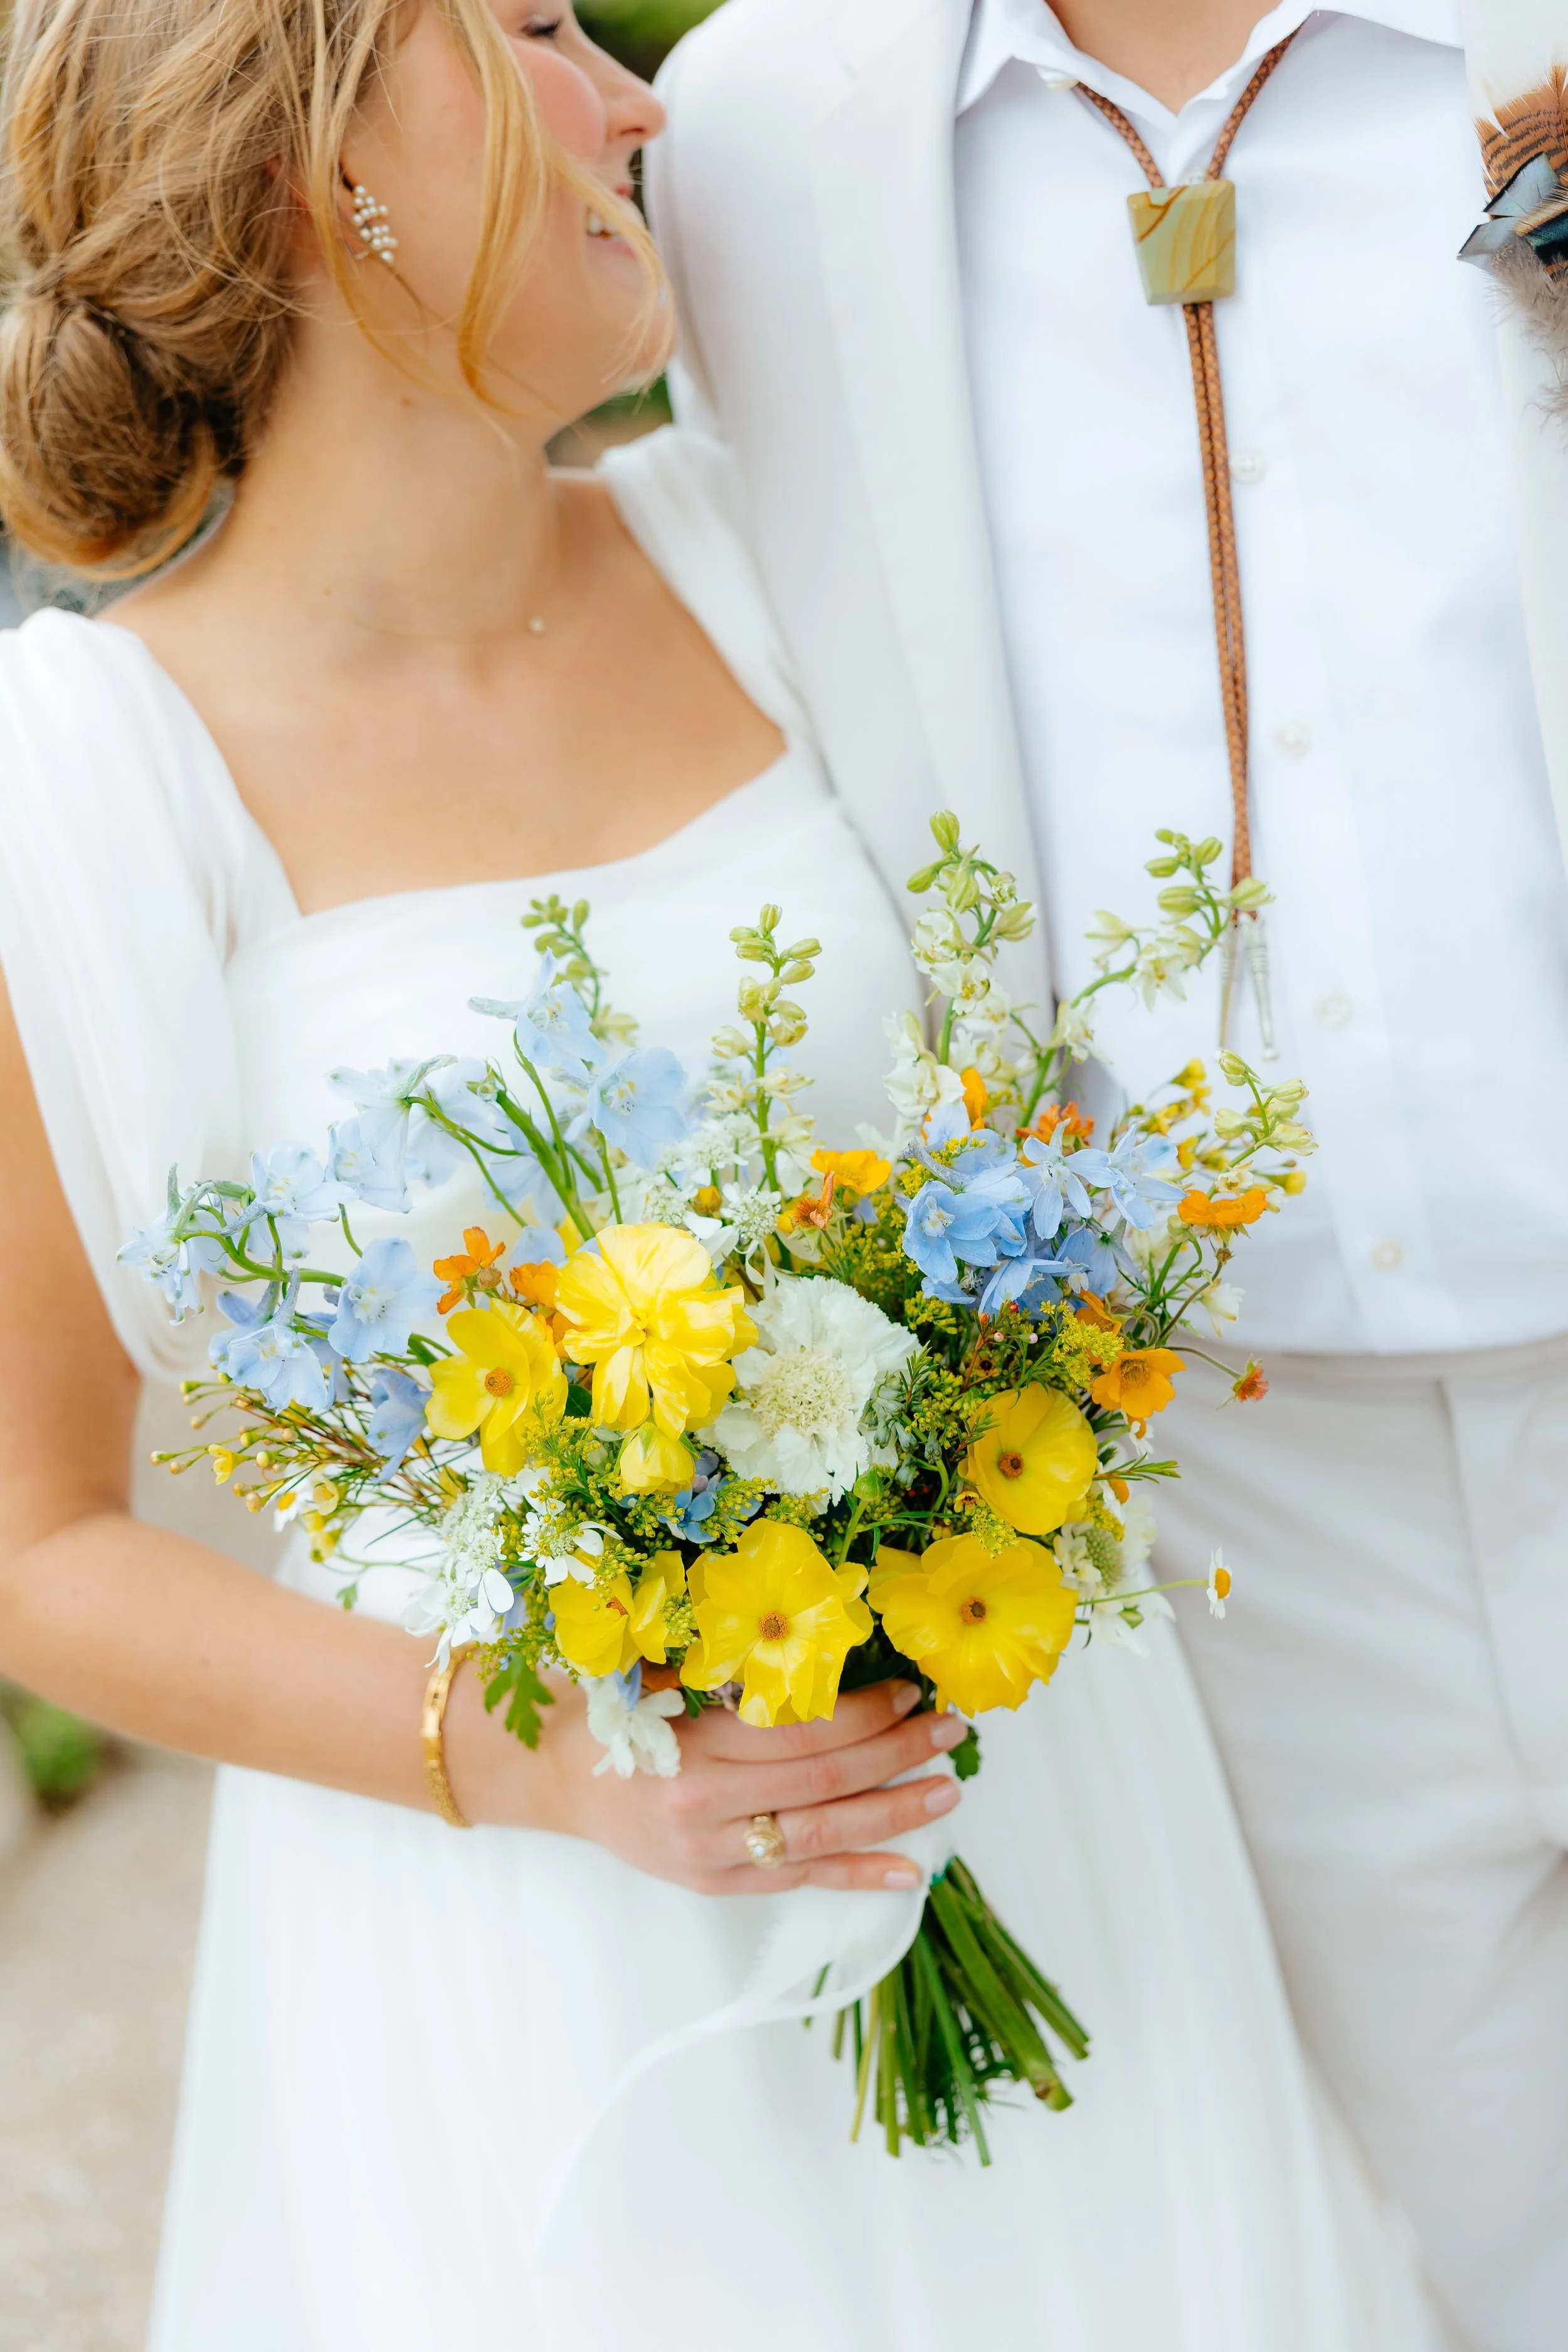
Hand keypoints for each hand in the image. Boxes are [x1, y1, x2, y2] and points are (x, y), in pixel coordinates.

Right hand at [452, 1673, 966, 1894]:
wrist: (550, 1779)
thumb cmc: (607, 1709)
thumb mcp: (652, 1671)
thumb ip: (722, 1664)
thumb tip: (806, 1635)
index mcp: (691, 1746)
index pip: (801, 1731)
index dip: (865, 1712)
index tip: (910, 1689)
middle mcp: (706, 1808)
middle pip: (824, 1781)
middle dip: (897, 1754)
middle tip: (951, 1730)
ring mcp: (715, 1855)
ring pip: (822, 1835)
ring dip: (893, 1814)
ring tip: (946, 1792)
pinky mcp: (718, 1885)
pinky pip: (800, 1881)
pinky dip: (856, 1875)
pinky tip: (910, 1870)